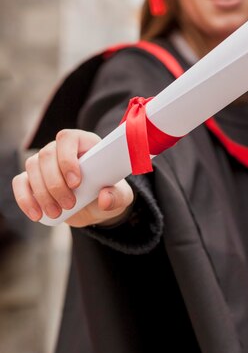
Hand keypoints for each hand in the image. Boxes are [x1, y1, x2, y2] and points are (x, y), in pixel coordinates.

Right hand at [12, 129, 133, 227]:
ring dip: (42, 193)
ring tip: (57, 212)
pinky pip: (21, 182)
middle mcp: (62, 149)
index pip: (68, 139)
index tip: (76, 182)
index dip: (68, 158)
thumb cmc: (109, 192)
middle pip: (47, 155)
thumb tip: (104, 198)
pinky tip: (36, 214)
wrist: (95, 206)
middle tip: (69, 204)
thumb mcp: (120, 196)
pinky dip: (25, 199)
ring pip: (33, 167)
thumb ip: (116, 196)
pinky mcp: (33, 178)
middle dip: (56, 183)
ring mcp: (45, 162)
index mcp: (85, 143)